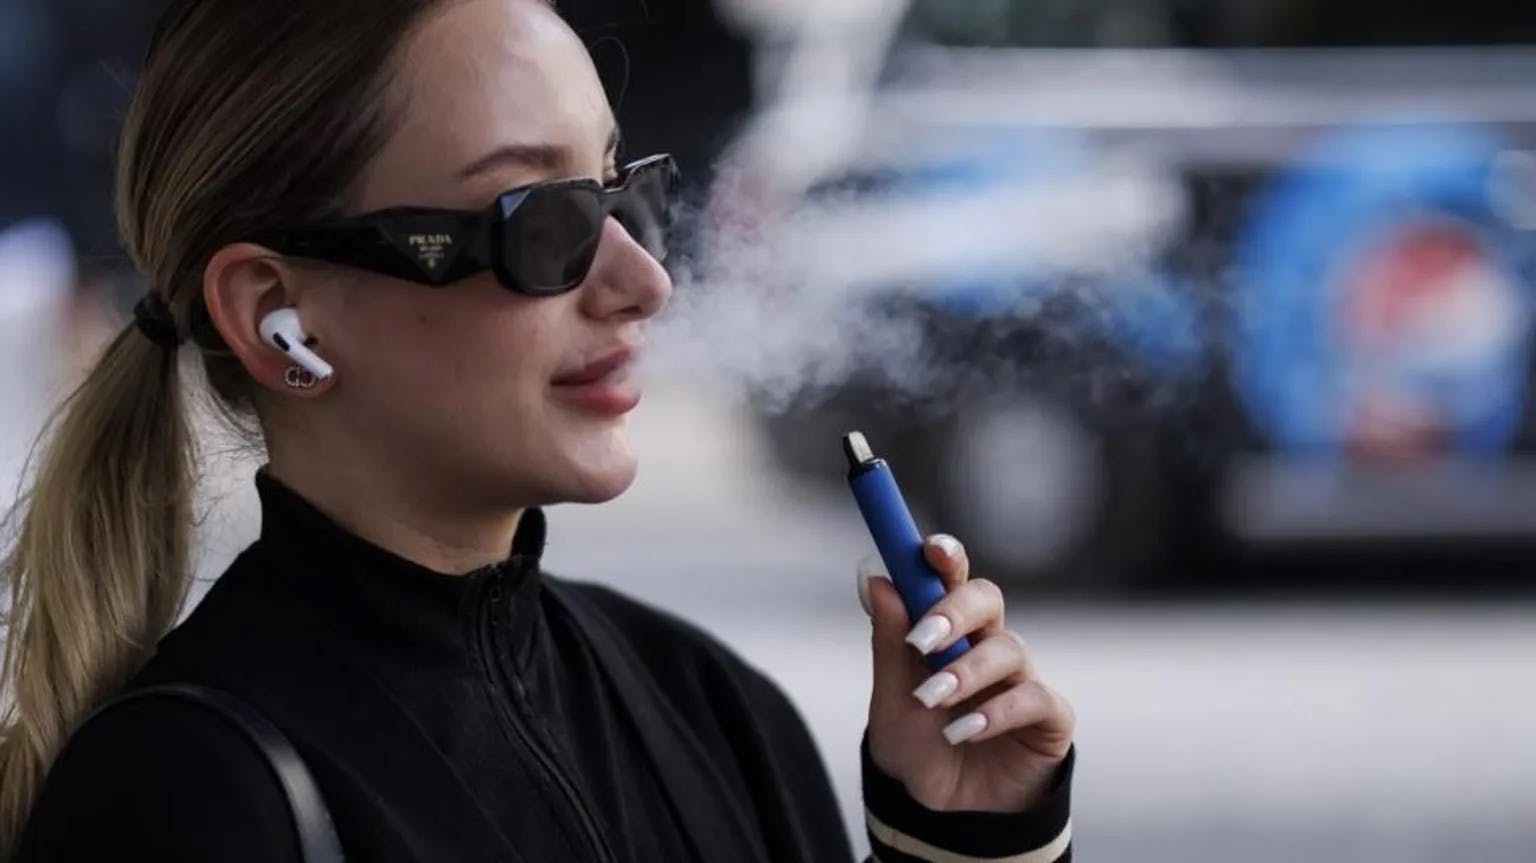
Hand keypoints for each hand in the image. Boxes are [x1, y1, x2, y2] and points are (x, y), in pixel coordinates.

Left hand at [858, 535, 1074, 812]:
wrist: (940, 813)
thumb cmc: (918, 746)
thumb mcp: (890, 699)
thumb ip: (888, 642)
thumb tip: (875, 579)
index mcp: (948, 631)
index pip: (950, 578)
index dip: (945, 556)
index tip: (928, 549)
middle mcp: (988, 645)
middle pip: (987, 598)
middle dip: (956, 610)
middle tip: (924, 638)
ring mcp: (1020, 679)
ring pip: (1008, 648)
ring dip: (966, 672)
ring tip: (933, 700)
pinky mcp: (1047, 716)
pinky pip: (1034, 698)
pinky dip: (996, 712)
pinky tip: (964, 730)